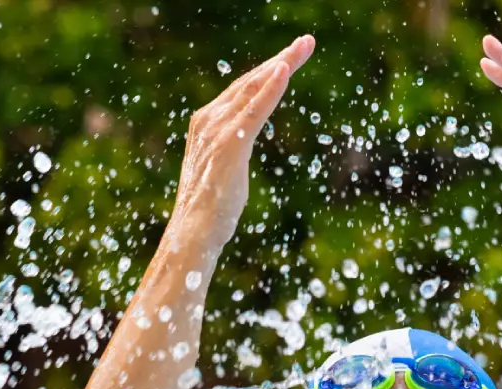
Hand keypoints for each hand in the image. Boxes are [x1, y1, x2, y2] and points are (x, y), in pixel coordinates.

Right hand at [171, 35, 314, 248]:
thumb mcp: (222, 173)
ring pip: (255, 88)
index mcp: (206, 124)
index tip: (289, 58)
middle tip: (307, 43)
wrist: (193, 232)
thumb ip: (230, 153)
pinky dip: (271, 87)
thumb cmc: (210, 212)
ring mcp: (218, 129)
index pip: (242, 90)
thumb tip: (235, 155)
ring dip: (283, 64)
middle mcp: (208, 119)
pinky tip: (286, 69)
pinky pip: (256, 108)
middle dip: (281, 59)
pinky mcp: (231, 143)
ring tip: (304, 47)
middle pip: (250, 81)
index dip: (267, 72)